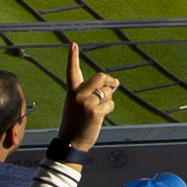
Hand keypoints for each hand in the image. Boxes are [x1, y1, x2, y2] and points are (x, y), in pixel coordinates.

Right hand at [55, 37, 124, 155]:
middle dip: (109, 81)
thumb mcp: (79, 104)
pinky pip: (110, 104)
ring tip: (99, 109)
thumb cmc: (77, 122)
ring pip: (107, 91)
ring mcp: (86, 103)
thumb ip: (94, 92)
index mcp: (72, 92)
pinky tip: (101, 116)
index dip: (73, 57)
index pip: (72, 71)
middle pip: (100, 77)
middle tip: (113, 85)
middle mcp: (78, 95)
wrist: (71, 142)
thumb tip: (115, 82)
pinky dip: (109, 109)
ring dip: (109, 98)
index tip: (73, 44)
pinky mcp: (95, 112)